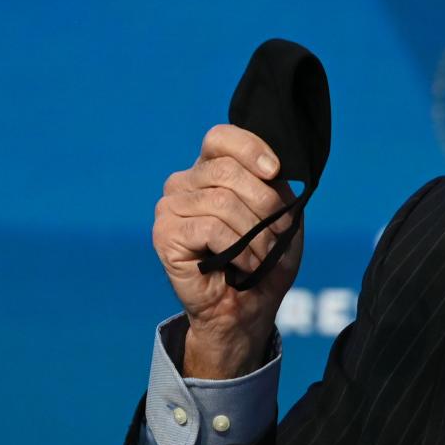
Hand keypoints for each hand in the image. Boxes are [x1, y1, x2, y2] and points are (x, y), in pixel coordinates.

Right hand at [152, 124, 303, 378]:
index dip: (250, 148)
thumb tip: (271, 169)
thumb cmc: (265, 257)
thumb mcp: (280, 213)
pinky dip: (238, 250)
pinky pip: (210, 229)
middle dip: (264, 203)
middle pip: (228, 170)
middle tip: (276, 233)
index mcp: (211, 169)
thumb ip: (273, 184)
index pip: (221, 138)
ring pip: (222, 201)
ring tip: (261, 255)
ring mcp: (170, 207)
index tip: (275, 171)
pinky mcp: (164, 235)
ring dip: (255, 233)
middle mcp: (185, 182)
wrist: (249, 307)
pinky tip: (242, 266)